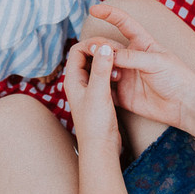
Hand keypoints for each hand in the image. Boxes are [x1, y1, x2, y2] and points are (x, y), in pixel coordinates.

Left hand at [63, 39, 122, 159]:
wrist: (101, 149)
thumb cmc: (96, 124)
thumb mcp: (99, 93)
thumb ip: (101, 69)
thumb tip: (105, 47)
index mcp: (72, 79)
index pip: (78, 50)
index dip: (92, 44)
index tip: (108, 46)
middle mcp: (78, 82)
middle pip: (87, 56)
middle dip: (101, 51)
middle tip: (117, 52)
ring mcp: (88, 90)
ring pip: (96, 66)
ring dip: (107, 62)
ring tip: (119, 68)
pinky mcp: (98, 97)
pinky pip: (104, 77)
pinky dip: (112, 72)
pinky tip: (121, 77)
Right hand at [88, 4, 194, 139]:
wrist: (185, 106)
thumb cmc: (177, 77)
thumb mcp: (156, 61)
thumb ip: (131, 57)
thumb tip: (107, 54)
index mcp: (141, 43)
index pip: (123, 23)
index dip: (109, 14)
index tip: (93, 9)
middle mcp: (130, 58)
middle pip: (107, 47)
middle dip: (98, 46)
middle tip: (92, 51)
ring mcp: (125, 76)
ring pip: (102, 67)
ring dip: (95, 66)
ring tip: (93, 69)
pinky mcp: (122, 94)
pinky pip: (104, 89)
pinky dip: (97, 86)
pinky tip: (92, 85)